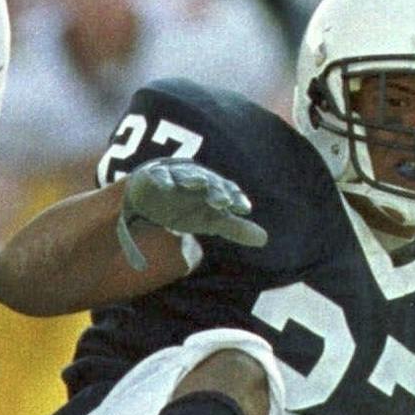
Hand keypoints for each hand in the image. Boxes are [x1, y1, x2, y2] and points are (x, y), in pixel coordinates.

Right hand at [118, 157, 267, 270]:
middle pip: (208, 182)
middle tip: (223, 202)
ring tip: (199, 184)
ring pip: (185, 175)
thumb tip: (265, 239)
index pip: (228, 190)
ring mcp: (174, 175)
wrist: (149, 198)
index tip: (244, 209)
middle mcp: (195, 178)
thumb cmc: (184, 207)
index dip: (236, 198)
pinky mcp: (153, 175)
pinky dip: (162, 179)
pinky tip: (167, 187)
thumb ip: (234, 227)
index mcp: (212, 188)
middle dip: (216, 190)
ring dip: (192, 178)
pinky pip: (158, 176)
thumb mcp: (209, 220)